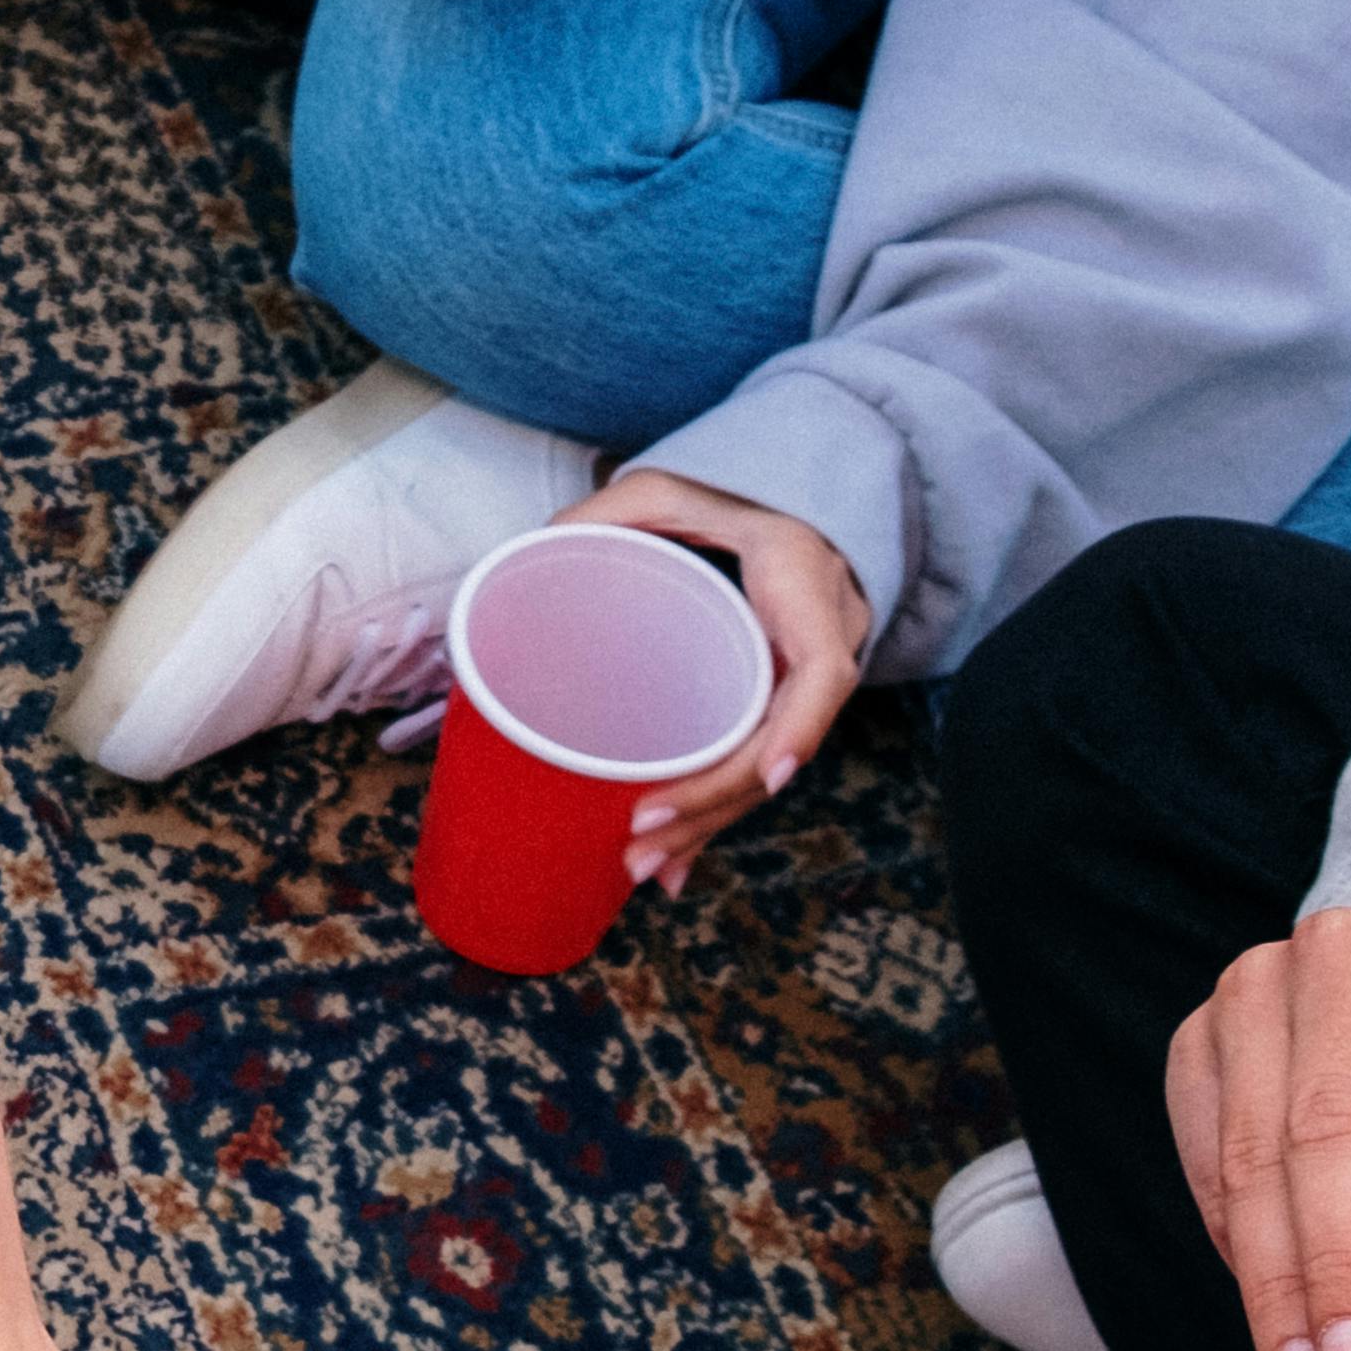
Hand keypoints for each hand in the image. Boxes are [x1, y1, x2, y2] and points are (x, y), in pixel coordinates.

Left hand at [565, 471, 863, 891]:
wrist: (795, 487)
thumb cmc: (731, 482)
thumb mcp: (669, 484)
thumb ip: (607, 510)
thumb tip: (528, 550)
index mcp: (803, 582)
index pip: (822, 668)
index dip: (799, 726)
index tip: (767, 776)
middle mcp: (822, 637)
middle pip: (782, 741)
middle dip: (716, 801)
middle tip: (638, 840)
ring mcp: (809, 672)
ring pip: (769, 764)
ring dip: (711, 822)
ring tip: (645, 869)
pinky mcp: (782, 693)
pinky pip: (760, 757)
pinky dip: (719, 808)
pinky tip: (677, 860)